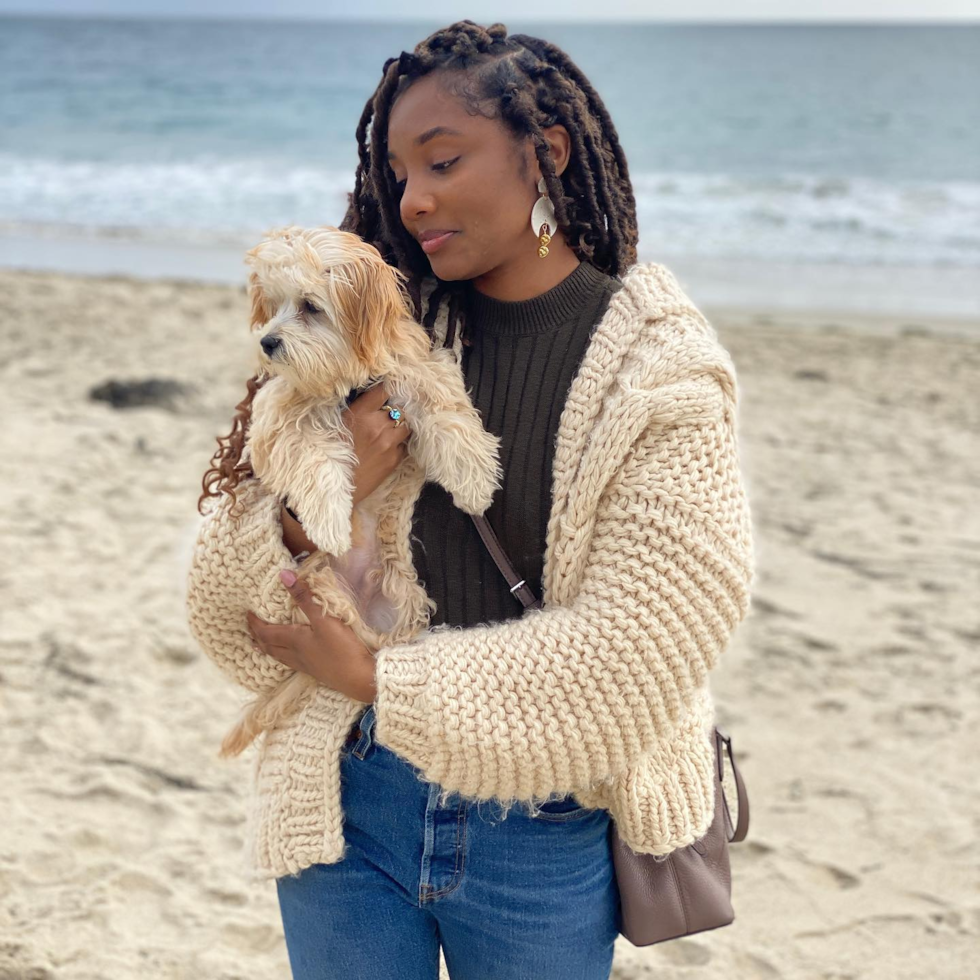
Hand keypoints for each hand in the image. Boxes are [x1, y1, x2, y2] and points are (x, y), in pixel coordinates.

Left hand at [245, 570, 377, 702]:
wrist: (359, 679)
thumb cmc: (342, 648)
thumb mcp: (324, 619)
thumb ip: (305, 598)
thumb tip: (284, 576)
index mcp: (293, 640)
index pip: (266, 632)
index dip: (255, 623)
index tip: (247, 612)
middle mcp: (294, 654)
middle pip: (269, 646)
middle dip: (257, 636)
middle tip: (250, 627)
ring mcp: (305, 665)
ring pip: (278, 656)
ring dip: (267, 647)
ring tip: (260, 643)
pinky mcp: (316, 671)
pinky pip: (289, 661)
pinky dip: (281, 654)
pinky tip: (289, 655)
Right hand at [344, 381, 411, 506]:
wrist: (334, 488)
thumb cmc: (328, 455)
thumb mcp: (334, 426)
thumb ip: (352, 411)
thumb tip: (365, 400)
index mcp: (361, 414)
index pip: (383, 390)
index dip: (388, 387)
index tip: (389, 387)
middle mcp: (378, 426)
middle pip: (399, 407)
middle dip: (396, 407)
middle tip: (393, 408)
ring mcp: (389, 444)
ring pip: (407, 425)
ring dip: (401, 423)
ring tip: (394, 426)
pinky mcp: (394, 460)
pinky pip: (405, 444)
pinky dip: (401, 442)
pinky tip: (392, 443)